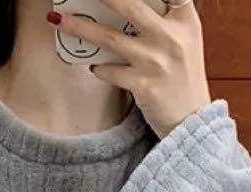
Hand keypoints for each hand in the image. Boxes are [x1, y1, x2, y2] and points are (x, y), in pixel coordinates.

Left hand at [53, 0, 210, 137]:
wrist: (191, 121)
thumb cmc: (184, 78)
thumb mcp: (185, 41)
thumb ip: (164, 19)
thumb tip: (125, 5)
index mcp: (184, 21)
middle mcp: (170, 37)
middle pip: (130, 4)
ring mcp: (155, 62)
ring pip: (109, 37)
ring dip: (80, 27)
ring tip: (59, 20)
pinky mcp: (143, 85)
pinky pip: (110, 71)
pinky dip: (99, 68)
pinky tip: (95, 65)